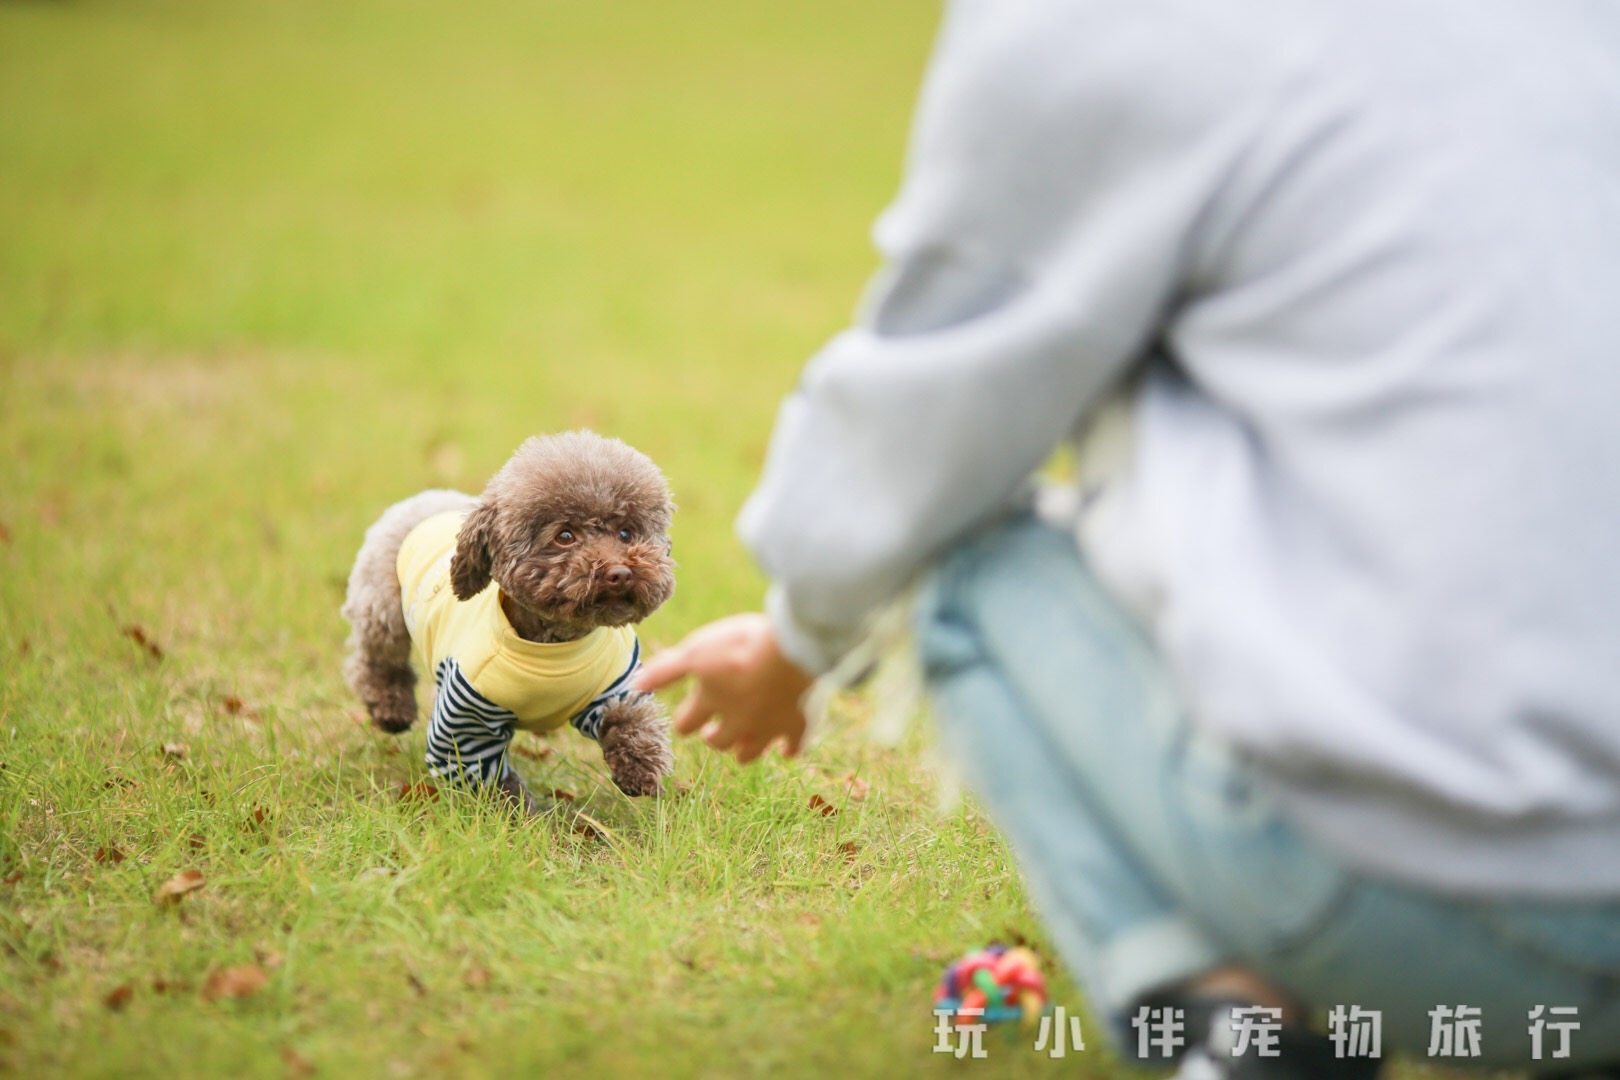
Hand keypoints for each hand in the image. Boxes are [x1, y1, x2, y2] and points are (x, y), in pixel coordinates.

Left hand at [633, 613, 813, 763]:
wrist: (790, 651)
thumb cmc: (740, 645)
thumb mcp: (696, 650)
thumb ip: (666, 670)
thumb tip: (634, 685)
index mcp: (710, 702)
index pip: (687, 723)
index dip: (685, 721)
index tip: (687, 718)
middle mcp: (737, 722)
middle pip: (719, 742)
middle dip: (714, 739)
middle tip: (712, 734)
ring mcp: (768, 727)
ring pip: (751, 751)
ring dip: (744, 750)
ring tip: (743, 745)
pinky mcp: (798, 725)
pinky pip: (794, 746)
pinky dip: (789, 750)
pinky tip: (787, 749)